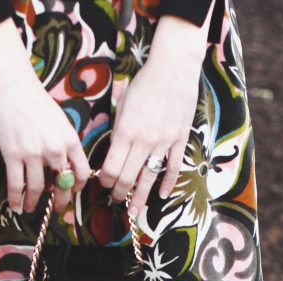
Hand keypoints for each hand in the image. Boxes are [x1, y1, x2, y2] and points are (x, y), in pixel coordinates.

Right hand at [0, 59, 90, 213]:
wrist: (12, 84)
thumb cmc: (36, 100)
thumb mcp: (60, 121)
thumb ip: (64, 143)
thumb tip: (62, 166)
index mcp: (70, 140)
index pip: (82, 173)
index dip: (77, 186)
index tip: (71, 190)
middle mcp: (55, 150)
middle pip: (61, 185)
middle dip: (59, 201)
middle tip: (55, 208)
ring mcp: (33, 154)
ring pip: (38, 189)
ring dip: (34, 202)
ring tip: (30, 208)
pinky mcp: (13, 154)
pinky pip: (16, 184)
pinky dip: (16, 198)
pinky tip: (15, 205)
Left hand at [98, 17, 208, 217]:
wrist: (173, 69)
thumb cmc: (144, 85)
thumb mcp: (122, 106)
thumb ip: (118, 133)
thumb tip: (114, 155)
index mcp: (125, 132)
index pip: (110, 168)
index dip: (104, 181)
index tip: (103, 183)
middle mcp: (143, 141)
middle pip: (127, 177)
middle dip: (119, 192)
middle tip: (116, 198)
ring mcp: (163, 143)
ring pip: (149, 178)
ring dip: (140, 197)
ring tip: (134, 210)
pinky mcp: (179, 141)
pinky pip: (172, 168)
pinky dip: (167, 183)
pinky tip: (161, 195)